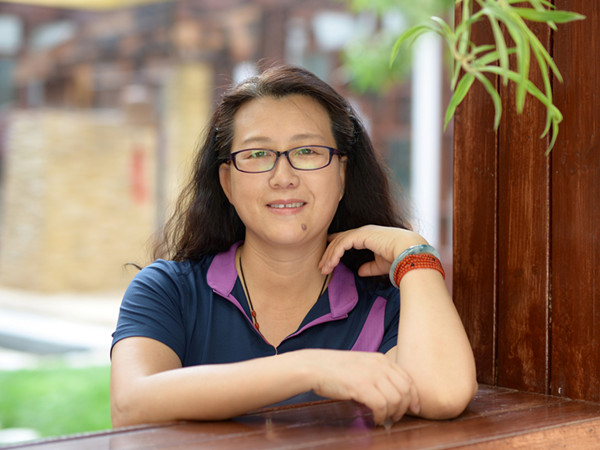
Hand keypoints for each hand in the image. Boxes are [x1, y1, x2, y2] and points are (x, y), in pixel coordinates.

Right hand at [300, 349, 419, 424]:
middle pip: (406, 390)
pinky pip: (382, 406)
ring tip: (384, 419)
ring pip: (396, 400)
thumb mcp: (361, 364)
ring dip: (393, 414)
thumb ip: (377, 374)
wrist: (314, 366)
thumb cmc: (335, 369)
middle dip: (405, 407)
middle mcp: (379, 365)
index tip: (414, 408)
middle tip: (396, 417)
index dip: (414, 396)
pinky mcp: (361, 386)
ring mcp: (371, 375)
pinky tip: (376, 419)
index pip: (408, 378)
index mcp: (381, 359)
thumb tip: (389, 394)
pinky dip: (381, 416)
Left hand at [318, 225, 427, 276]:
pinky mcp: (362, 235)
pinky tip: (331, 263)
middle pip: (340, 240)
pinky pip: (342, 244)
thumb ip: (369, 267)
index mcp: (369, 236)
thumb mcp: (381, 265)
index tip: (327, 259)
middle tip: (322, 268)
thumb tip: (360, 271)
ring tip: (324, 269)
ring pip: (339, 242)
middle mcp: (365, 231)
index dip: (336, 248)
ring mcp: (363, 232)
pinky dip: (335, 254)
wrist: (410, 253)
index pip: (347, 240)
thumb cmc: (399, 258)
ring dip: (330, 256)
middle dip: (329, 254)